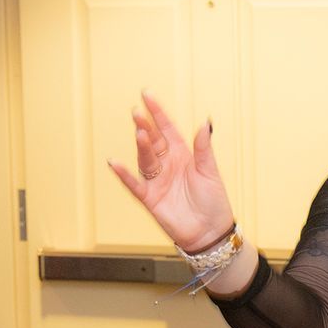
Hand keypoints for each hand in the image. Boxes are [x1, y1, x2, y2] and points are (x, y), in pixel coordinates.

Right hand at [107, 91, 235, 252]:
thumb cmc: (213, 201)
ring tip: (140, 133)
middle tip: (137, 111)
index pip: (167, 129)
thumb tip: (205, 122)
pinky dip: (123, 174)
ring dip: (141, 146)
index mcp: (182, 154)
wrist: (210, 232)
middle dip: (146, 126)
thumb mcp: (210, 171)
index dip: (157, 113)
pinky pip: (134, 184)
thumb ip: (203, 148)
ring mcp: (157, 180)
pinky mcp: (150, 198)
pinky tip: (114, 163)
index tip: (147, 95)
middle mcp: (167, 164)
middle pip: (153, 141)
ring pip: (145, 159)